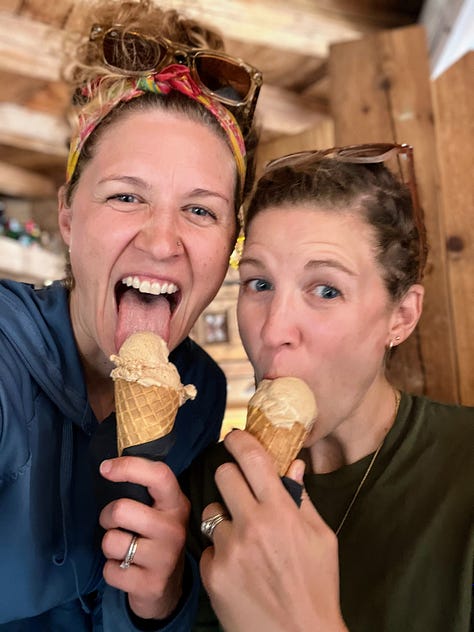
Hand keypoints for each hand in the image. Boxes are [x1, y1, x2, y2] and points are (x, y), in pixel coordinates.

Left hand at [99, 456, 188, 619]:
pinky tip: (126, 571)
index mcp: (176, 504)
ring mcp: (165, 558)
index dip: (129, 467)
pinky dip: (111, 570)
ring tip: (124, 549)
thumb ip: (144, 491)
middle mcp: (174, 529)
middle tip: (114, 524)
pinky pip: (110, 571)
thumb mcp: (159, 511)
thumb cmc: (155, 538)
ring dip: (109, 546)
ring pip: (111, 541)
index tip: (105, 468)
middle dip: (107, 516)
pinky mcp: (151, 585)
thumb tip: (109, 465)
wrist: (167, 588)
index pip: (159, 475)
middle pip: (121, 510)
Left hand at [200, 429, 347, 631]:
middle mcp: (252, 526)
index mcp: (281, 512)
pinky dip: (220, 552)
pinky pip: (208, 547)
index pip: (252, 459)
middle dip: (230, 476)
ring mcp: (229, 551)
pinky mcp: (213, 574)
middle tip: (240, 489)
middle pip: (223, 475)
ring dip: (225, 519)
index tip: (234, 436)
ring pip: (212, 512)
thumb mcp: (322, 538)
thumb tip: (293, 465)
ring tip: (243, 540)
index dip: (240, 440)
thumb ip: (302, 499)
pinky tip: (238, 568)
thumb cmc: (318, 586)